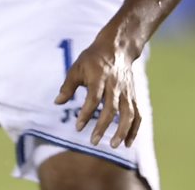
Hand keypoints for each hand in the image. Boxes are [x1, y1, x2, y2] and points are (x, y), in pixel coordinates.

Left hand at [54, 33, 141, 148]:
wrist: (117, 49)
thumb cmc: (92, 59)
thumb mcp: (76, 68)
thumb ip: (68, 86)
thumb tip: (57, 102)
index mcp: (99, 77)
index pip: (93, 98)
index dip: (86, 114)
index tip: (78, 127)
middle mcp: (114, 86)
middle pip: (111, 109)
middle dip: (103, 127)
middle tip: (93, 142)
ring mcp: (126, 92)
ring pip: (128, 114)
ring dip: (122, 131)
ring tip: (113, 145)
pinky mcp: (133, 96)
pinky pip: (137, 115)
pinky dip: (134, 129)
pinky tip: (127, 143)